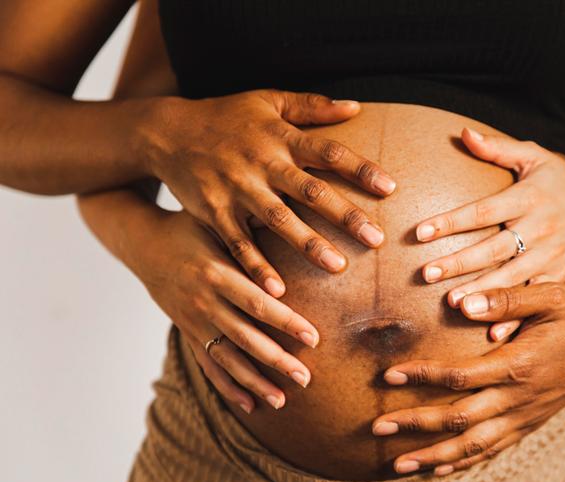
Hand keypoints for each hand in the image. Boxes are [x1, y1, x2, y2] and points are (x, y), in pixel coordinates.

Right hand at [135, 209, 318, 412]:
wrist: (145, 245)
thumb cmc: (192, 228)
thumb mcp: (217, 224)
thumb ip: (249, 237)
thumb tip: (293, 227)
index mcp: (216, 274)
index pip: (257, 303)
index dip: (285, 322)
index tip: (314, 337)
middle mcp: (204, 303)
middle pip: (245, 338)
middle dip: (277, 361)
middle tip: (306, 378)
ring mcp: (194, 323)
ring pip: (228, 359)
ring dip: (255, 382)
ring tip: (282, 400)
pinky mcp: (189, 334)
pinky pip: (208, 366)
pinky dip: (228, 387)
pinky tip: (250, 404)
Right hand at [143, 90, 395, 295]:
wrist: (168, 133)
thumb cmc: (227, 117)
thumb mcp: (268, 101)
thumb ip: (312, 106)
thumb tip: (356, 106)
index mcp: (280, 136)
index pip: (328, 151)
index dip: (360, 168)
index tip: (390, 188)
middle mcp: (262, 163)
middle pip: (309, 190)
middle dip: (344, 215)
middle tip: (376, 239)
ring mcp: (237, 189)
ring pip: (278, 220)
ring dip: (309, 245)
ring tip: (339, 267)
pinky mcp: (214, 212)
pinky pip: (239, 243)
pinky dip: (257, 266)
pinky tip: (278, 291)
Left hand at [372, 283, 564, 474]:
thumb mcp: (550, 295)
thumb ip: (506, 299)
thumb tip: (462, 303)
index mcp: (519, 365)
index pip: (460, 378)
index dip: (422, 377)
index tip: (390, 375)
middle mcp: (519, 398)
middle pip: (459, 420)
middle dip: (417, 425)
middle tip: (378, 428)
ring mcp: (525, 415)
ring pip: (474, 446)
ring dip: (434, 457)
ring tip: (397, 464)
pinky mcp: (530, 423)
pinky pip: (494, 450)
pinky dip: (464, 463)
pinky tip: (440, 469)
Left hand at [414, 128, 564, 339]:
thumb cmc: (560, 179)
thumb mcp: (534, 156)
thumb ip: (498, 148)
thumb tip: (463, 134)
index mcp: (528, 198)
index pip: (483, 210)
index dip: (451, 222)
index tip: (420, 233)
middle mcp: (540, 228)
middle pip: (494, 248)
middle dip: (460, 263)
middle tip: (427, 275)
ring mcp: (551, 255)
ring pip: (513, 277)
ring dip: (483, 293)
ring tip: (453, 305)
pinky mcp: (559, 275)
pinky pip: (534, 298)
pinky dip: (516, 316)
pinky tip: (493, 333)